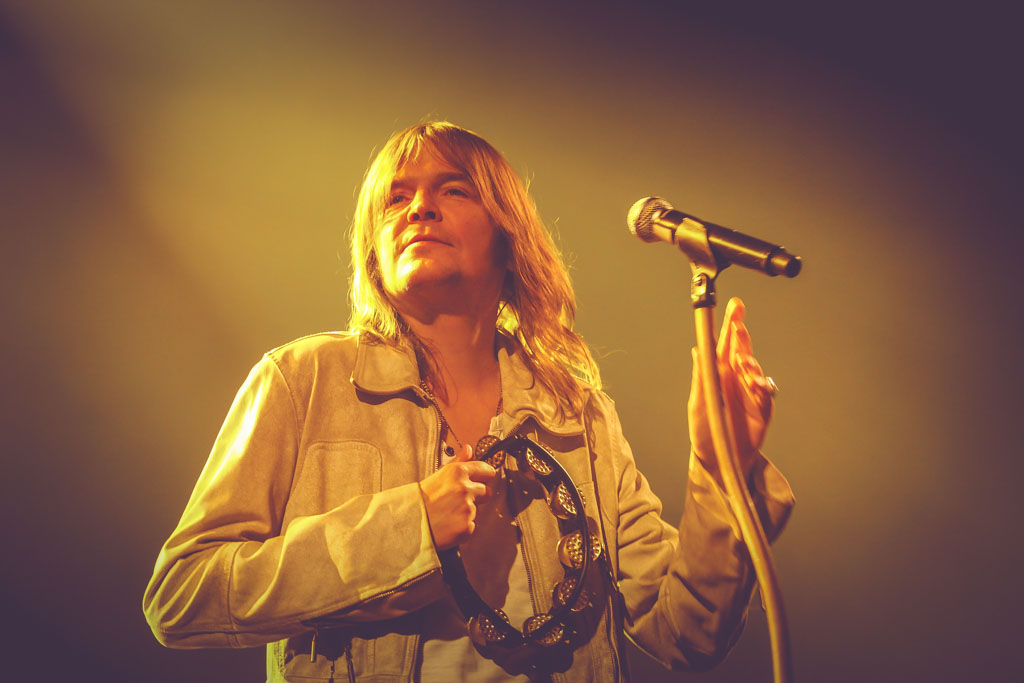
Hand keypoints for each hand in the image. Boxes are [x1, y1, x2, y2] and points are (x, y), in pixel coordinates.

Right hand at [419, 445, 496, 550]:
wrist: (407, 524)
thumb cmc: (418, 500)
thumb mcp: (437, 475)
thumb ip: (458, 462)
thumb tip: (468, 449)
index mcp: (458, 472)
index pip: (486, 470)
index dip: (484, 476)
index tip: (482, 479)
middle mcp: (465, 489)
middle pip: (487, 491)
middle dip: (477, 497)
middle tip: (458, 501)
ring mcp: (467, 509)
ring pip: (477, 511)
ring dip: (467, 513)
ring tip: (448, 514)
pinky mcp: (467, 527)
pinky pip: (471, 526)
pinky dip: (462, 528)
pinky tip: (448, 525)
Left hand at [688, 297, 774, 481]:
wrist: (719, 460)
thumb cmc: (704, 431)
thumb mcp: (699, 403)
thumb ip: (701, 377)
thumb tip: (698, 349)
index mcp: (719, 374)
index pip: (725, 345)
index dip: (730, 325)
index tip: (735, 307)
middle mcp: (736, 379)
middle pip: (742, 350)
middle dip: (742, 335)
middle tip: (738, 324)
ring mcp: (751, 392)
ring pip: (754, 369)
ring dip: (750, 363)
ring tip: (742, 363)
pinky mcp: (763, 409)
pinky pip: (767, 392)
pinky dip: (762, 385)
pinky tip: (756, 383)